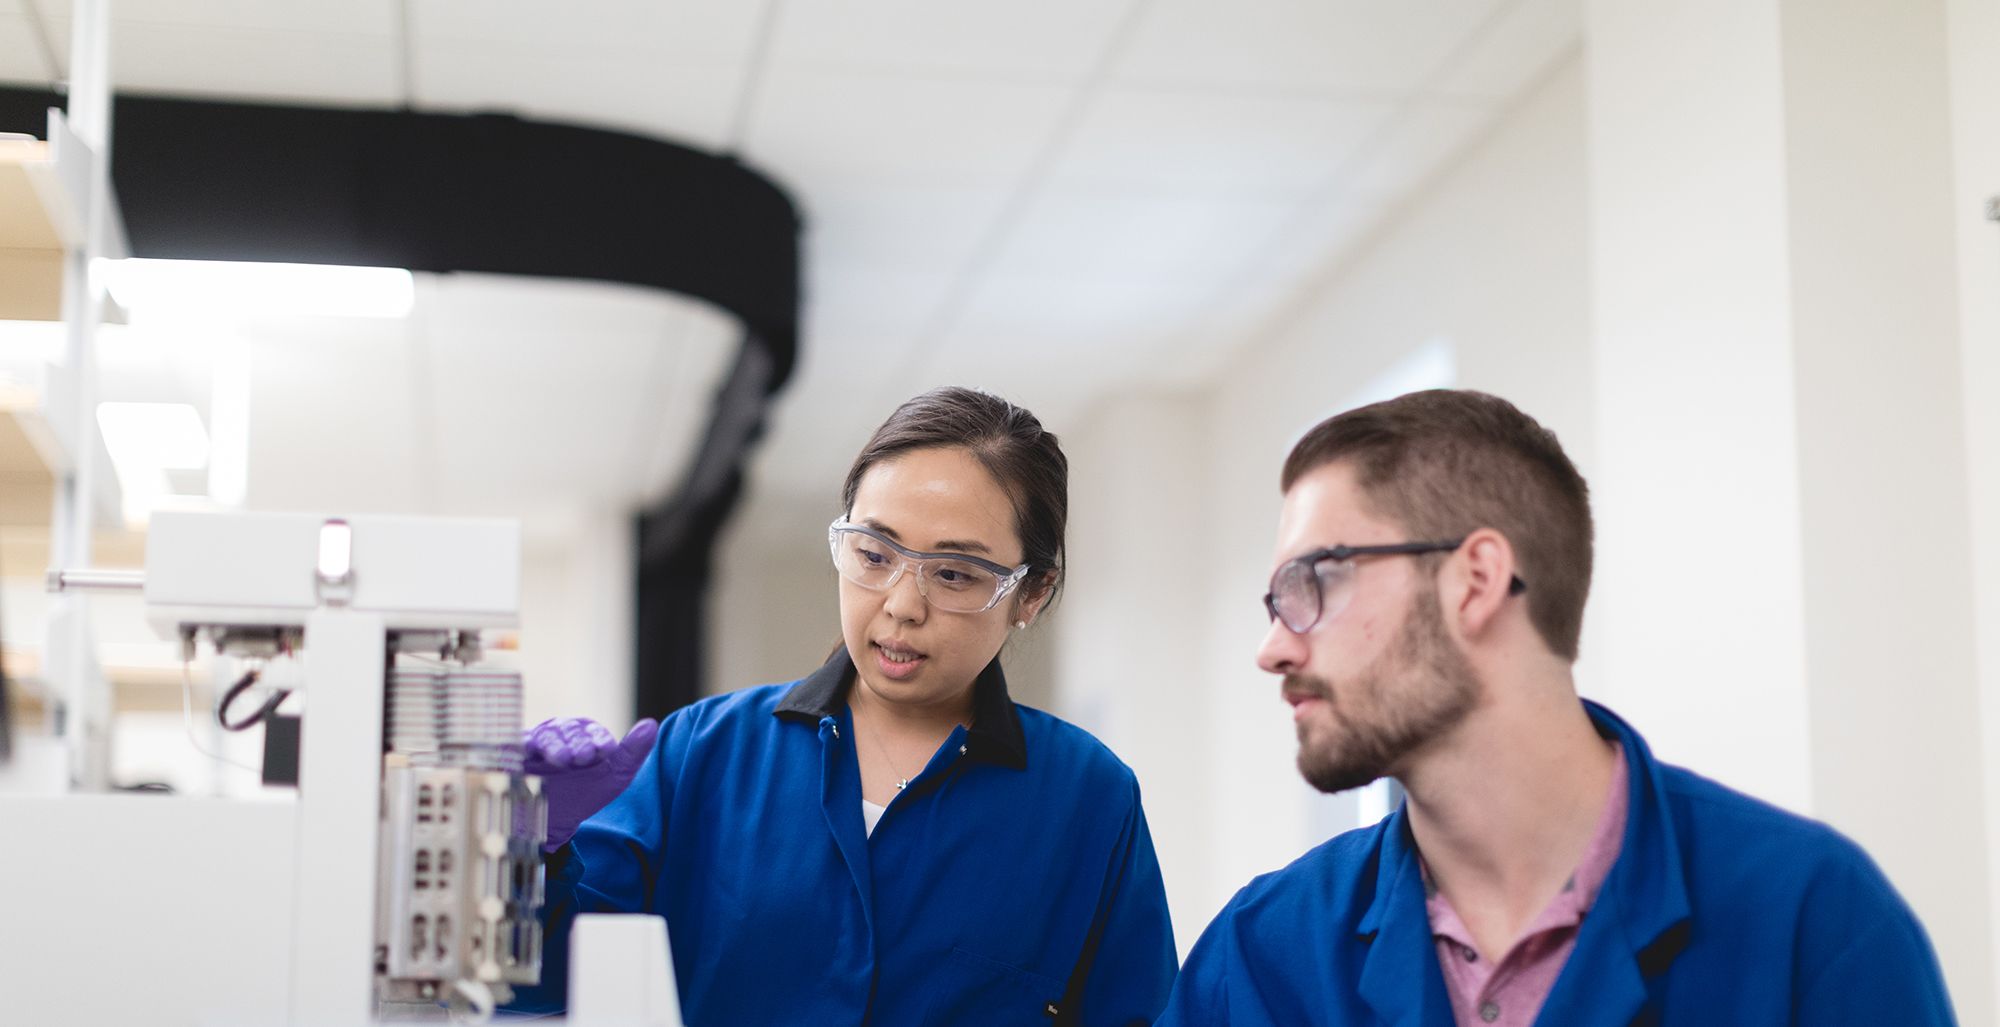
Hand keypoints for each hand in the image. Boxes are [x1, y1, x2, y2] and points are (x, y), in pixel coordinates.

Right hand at [524, 716, 659, 852]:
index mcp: (582, 734)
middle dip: (576, 742)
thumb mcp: (613, 777)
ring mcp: (532, 744)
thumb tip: (652, 724)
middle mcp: (556, 734)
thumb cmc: (583, 795)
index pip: (590, 729)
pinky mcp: (509, 757)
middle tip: (583, 758)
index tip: (605, 751)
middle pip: (566, 729)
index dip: (598, 738)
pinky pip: (512, 746)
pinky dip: (519, 747)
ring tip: (562, 760)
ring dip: (553, 745)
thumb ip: (633, 752)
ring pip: (542, 735)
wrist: (549, 824)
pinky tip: (526, 753)